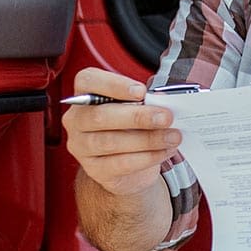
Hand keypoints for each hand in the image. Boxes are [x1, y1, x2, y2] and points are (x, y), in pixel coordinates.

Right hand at [62, 68, 180, 196]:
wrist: (131, 162)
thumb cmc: (132, 126)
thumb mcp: (137, 106)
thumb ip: (145, 100)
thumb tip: (163, 102)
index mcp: (85, 94)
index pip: (88, 82)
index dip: (113, 85)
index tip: (141, 91)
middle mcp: (77, 120)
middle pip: (100, 116)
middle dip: (138, 117)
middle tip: (166, 117)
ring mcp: (82, 146)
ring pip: (111, 142)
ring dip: (147, 139)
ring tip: (173, 137)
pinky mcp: (95, 169)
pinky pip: (121, 163)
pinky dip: (147, 157)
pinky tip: (165, 151)